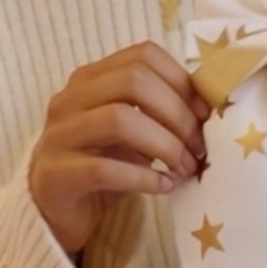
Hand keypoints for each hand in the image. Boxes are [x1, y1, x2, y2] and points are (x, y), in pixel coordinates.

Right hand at [29, 42, 209, 255]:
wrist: (54, 212)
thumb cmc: (102, 165)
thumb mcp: (132, 132)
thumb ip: (159, 113)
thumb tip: (212, 110)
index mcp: (90, 79)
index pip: (142, 56)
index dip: (182, 80)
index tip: (206, 113)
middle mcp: (69, 99)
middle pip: (133, 81)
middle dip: (177, 114)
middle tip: (199, 147)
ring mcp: (58, 135)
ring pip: (119, 120)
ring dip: (165, 145)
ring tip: (185, 168)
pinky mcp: (55, 175)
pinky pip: (104, 169)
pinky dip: (143, 177)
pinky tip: (163, 187)